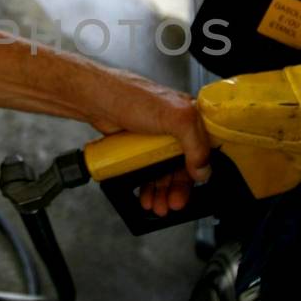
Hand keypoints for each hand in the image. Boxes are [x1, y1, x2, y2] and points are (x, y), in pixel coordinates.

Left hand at [81, 68, 211, 216]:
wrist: (95, 100)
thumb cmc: (130, 96)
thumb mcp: (176, 117)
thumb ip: (196, 143)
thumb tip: (204, 169)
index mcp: (189, 116)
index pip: (205, 148)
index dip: (201, 170)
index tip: (195, 186)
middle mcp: (174, 126)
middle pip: (183, 165)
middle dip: (178, 187)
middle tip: (173, 203)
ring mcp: (154, 137)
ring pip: (163, 170)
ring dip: (162, 191)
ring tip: (158, 204)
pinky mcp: (137, 145)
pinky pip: (146, 170)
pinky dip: (147, 185)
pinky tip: (145, 194)